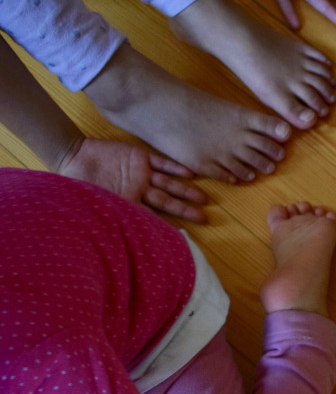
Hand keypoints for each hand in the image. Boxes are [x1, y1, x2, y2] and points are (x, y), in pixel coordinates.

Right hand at [56, 137, 208, 222]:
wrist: (72, 154)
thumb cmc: (79, 182)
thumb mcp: (94, 203)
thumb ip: (112, 214)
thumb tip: (122, 237)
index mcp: (128, 202)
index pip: (151, 217)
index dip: (166, 227)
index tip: (184, 239)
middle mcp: (139, 189)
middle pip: (168, 202)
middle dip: (186, 210)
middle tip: (205, 219)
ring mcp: (141, 173)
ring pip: (169, 183)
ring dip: (186, 190)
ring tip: (203, 198)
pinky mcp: (139, 157)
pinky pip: (161, 162)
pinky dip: (175, 167)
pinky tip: (191, 173)